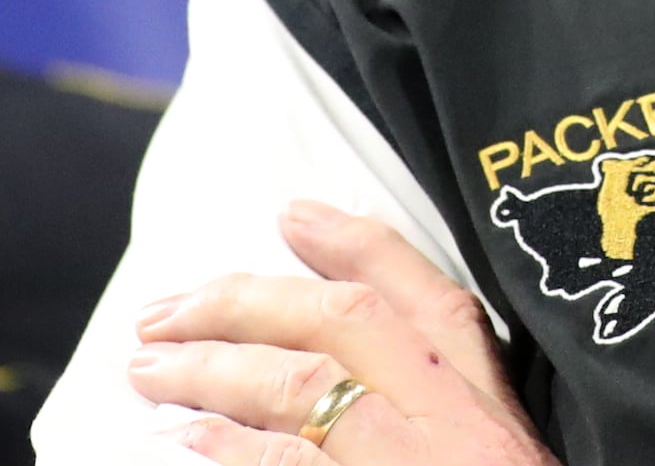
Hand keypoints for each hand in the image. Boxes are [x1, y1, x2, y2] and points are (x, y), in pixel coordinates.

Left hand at [128, 201, 553, 465]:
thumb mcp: (505, 463)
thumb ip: (450, 421)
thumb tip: (365, 385)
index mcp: (492, 414)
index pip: (429, 301)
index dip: (358, 245)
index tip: (294, 213)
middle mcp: (450, 431)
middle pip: (341, 327)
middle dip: (248, 302)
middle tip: (168, 308)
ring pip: (297, 391)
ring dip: (212, 370)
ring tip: (149, 368)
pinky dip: (230, 453)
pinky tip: (185, 443)